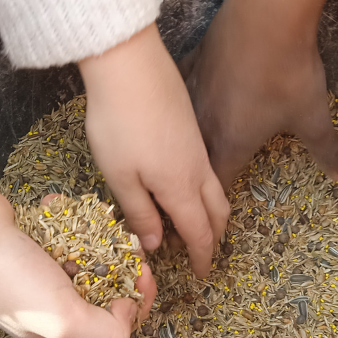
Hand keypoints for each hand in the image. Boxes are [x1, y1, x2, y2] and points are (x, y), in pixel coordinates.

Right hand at [0, 151, 156, 337]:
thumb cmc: (9, 278)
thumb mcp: (65, 319)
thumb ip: (108, 330)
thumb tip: (128, 311)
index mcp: (56, 337)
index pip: (114, 326)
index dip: (137, 302)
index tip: (145, 275)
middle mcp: (48, 308)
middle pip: (105, 290)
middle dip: (120, 266)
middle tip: (128, 245)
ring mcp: (39, 273)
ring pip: (88, 256)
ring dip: (94, 238)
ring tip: (93, 224)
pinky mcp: (32, 241)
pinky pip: (63, 230)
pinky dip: (65, 217)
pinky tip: (56, 209)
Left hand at [78, 23, 228, 277]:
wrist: (130, 63)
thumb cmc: (118, 123)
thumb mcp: (120, 176)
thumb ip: (140, 212)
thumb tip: (156, 243)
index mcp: (181, 187)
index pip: (200, 232)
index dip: (202, 257)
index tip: (201, 274)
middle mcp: (197, 170)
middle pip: (218, 212)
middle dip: (215, 237)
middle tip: (204, 253)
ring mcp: (197, 146)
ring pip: (215, 190)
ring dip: (212, 213)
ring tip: (195, 223)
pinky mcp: (190, 128)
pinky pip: (207, 170)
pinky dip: (203, 190)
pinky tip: (183, 186)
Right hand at [179, 0, 337, 189]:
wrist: (266, 13)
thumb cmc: (288, 72)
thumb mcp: (313, 116)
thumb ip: (328, 150)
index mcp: (230, 144)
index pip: (215, 186)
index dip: (214, 205)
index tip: (215, 215)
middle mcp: (204, 124)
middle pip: (193, 160)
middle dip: (196, 177)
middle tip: (199, 187)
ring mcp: (194, 92)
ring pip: (184, 127)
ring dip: (188, 141)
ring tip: (191, 149)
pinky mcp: (193, 63)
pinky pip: (184, 93)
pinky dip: (187, 103)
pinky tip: (193, 101)